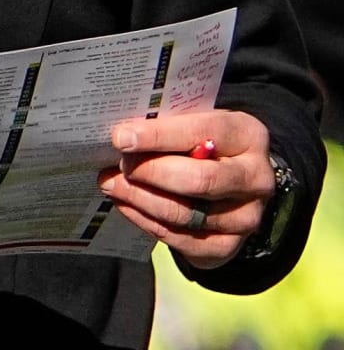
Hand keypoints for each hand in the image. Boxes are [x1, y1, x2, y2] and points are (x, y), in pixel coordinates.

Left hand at [98, 109, 274, 268]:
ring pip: (186, 214)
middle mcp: (256, 179)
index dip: (158, 136)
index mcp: (247, 135)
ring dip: (140, 199)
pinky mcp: (228, 246)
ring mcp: (246, 217)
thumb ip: (166, 124)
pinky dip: (146, 221)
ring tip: (111, 183)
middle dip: (149, 172)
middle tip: (117, 165)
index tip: (121, 138)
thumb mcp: (193, 121)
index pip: (201, 132)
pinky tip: (125, 204)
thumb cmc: (201, 139)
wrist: (231, 175)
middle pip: (198, 180)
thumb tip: (120, 135)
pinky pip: (181, 240)